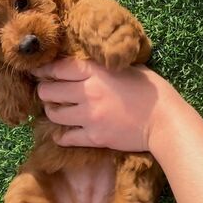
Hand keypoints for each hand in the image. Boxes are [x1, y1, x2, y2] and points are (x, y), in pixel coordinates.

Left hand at [31, 58, 186, 151]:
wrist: (165, 121)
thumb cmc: (150, 89)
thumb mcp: (125, 68)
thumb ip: (102, 66)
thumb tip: (83, 65)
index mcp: (95, 71)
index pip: (58, 68)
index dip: (44, 70)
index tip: (37, 72)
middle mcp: (87, 92)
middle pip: (49, 91)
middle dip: (44, 91)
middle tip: (47, 93)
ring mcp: (89, 116)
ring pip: (54, 114)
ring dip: (52, 112)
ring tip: (56, 111)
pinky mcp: (94, 137)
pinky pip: (66, 137)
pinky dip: (61, 136)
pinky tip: (62, 134)